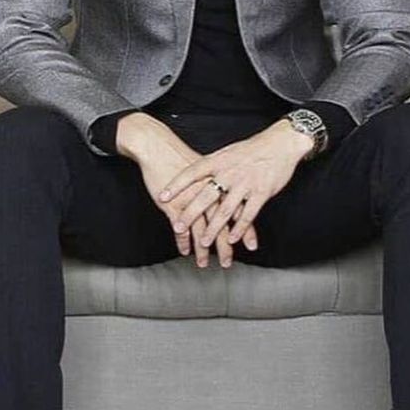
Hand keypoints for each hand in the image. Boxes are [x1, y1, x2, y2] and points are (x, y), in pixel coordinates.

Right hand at [116, 113, 257, 266]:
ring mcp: (191, 199)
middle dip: (224, 246)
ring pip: (201, 230)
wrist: (159, 146)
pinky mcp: (174, 203)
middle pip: (220, 225)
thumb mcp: (208, 166)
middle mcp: (208, 193)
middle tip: (228, 262)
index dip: (244, 229)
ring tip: (205, 264)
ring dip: (203, 249)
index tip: (250, 245)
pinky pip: (180, 227)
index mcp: (220, 184)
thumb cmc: (181, 155)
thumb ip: (221, 181)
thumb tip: (233, 192)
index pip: (238, 210)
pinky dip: (183, 241)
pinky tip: (185, 251)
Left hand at [160, 120, 312, 249]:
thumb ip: (212, 166)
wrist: (280, 143)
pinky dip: (240, 228)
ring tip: (203, 242)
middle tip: (178, 227)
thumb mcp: (227, 153)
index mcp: (219, 160)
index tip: (163, 196)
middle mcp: (230, 172)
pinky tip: (233, 239)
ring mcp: (245, 183)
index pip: (192, 172)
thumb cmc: (252, 149)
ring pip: (226, 210)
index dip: (177, 185)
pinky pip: (249, 214)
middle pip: (206, 196)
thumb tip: (194, 175)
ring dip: (213, 229)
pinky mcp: (261, 192)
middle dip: (191, 213)